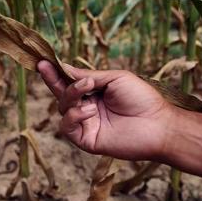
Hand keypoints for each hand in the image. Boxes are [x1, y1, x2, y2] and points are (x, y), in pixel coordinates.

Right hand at [37, 61, 175, 160]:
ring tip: (87, 90)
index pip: (70, 82)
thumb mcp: (114, 78)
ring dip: (71, 95)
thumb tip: (65, 69)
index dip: (56, 72)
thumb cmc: (142, 99)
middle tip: (44, 67)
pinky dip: (74, 116)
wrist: (158, 124)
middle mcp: (87, 107)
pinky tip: (89, 110)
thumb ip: (89, 76)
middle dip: (52, 79)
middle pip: (61, 93)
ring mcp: (86, 124)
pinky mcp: (86, 139)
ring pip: (63, 108)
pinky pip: (67, 127)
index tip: (43, 61)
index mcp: (94, 93)